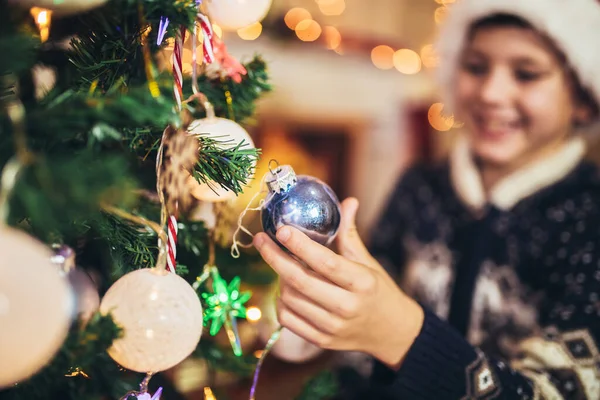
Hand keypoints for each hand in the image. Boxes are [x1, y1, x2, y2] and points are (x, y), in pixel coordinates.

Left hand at [253, 198, 423, 368]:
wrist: (392, 332)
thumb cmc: (378, 290)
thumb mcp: (368, 261)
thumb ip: (350, 233)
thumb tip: (348, 201)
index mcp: (362, 282)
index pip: (325, 262)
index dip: (300, 245)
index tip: (280, 229)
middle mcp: (347, 307)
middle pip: (300, 281)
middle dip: (274, 257)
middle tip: (260, 240)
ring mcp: (332, 327)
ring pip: (290, 299)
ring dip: (279, 278)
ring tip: (282, 264)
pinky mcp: (321, 340)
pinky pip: (287, 319)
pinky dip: (280, 301)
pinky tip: (285, 289)